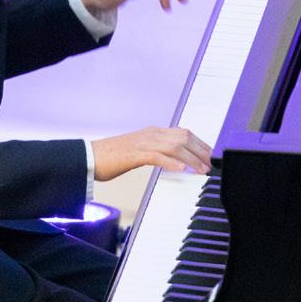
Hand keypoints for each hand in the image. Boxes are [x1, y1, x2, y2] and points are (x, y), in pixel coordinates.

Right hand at [91, 127, 212, 180]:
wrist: (89, 156)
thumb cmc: (112, 157)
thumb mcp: (139, 152)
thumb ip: (157, 153)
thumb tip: (175, 162)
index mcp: (153, 132)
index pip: (183, 134)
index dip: (199, 144)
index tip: (210, 155)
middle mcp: (151, 134)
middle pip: (183, 138)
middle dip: (200, 151)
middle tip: (211, 164)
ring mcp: (143, 142)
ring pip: (174, 146)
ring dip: (191, 158)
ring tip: (202, 169)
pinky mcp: (134, 154)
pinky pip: (158, 156)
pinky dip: (172, 162)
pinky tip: (182, 170)